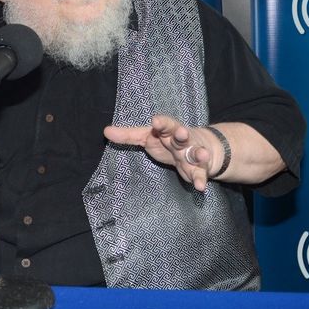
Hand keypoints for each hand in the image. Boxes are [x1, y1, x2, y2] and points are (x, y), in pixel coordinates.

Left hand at [104, 115, 219, 191]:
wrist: (202, 148)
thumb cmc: (168, 141)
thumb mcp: (148, 137)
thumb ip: (129, 135)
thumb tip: (106, 131)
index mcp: (168, 131)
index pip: (165, 124)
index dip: (161, 123)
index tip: (156, 121)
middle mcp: (182, 141)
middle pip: (182, 136)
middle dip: (182, 134)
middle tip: (181, 132)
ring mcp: (192, 154)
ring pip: (196, 153)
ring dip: (199, 154)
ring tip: (202, 155)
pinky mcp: (198, 169)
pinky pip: (200, 174)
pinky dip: (201, 180)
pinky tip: (201, 187)